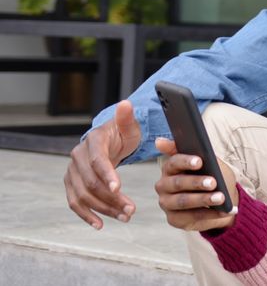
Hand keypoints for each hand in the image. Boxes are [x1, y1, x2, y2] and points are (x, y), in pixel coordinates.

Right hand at [64, 100, 140, 228]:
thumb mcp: (129, 126)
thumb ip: (127, 118)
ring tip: (125, 217)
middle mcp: (77, 157)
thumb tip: (126, 104)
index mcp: (93, 142)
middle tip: (131, 210)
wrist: (108, 140)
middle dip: (111, 198)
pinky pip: (74, 202)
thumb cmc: (121, 133)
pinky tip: (99, 225)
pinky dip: (85, 215)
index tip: (118, 188)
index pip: (97, 160)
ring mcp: (72, 172)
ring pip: (83, 195)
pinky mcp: (71, 184)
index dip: (107, 174)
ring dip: (103, 209)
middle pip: (91, 182)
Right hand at [153, 137, 237, 231]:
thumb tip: (159, 141)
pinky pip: (192, 217)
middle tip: (213, 182)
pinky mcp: (174, 219)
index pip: (173, 162)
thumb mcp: (209, 161)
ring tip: (221, 198)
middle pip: (177, 183)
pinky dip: (210, 214)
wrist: (223, 199)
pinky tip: (224, 211)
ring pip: (183, 201)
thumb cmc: (213, 176)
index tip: (199, 161)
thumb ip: (191, 150)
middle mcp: (164, 186)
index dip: (185, 161)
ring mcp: (167, 204)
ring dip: (203, 199)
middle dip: (196, 182)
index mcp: (170, 168)